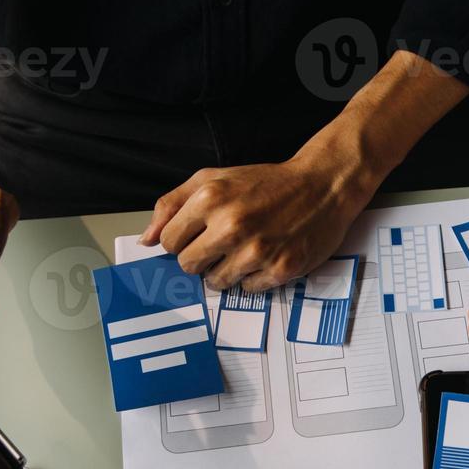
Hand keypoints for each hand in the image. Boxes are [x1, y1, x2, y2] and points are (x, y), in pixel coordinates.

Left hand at [140, 127, 381, 290]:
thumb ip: (173, 204)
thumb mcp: (214, 178)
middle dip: (200, 258)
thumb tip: (145, 240)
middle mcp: (232, 225)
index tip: (198, 234)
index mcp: (210, 198)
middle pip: (188, 266)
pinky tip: (265, 256)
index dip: (181, 240)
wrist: (323, 186)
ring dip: (225, 271)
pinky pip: (247, 290)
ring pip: (216, 282)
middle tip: (221, 244)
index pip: (168, 243)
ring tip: (246, 248)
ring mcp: (257, 251)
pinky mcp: (280, 270)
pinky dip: (253, 277)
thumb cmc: (266, 183)